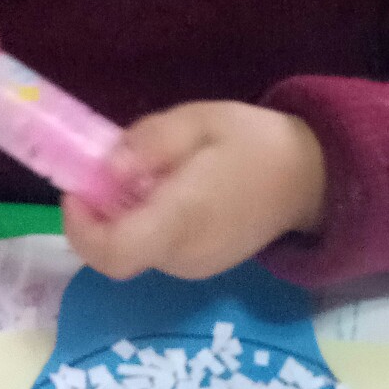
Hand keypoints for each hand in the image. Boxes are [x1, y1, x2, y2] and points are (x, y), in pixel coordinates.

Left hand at [63, 102, 325, 280]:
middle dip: (99, 214)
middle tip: (108, 170)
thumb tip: (107, 169)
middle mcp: (184, 254)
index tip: (78, 189)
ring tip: (146, 174)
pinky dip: (144, 224)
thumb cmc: (254, 142)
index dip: (81, 228)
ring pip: (133, 251)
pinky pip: (155, 249)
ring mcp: (194, 267)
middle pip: (116, 253)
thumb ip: (150, 143)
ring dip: (122, 218)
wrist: (310, 179)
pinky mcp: (201, 267)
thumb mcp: (199, 120)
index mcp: (183, 218)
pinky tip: (166, 192)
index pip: (114, 253)